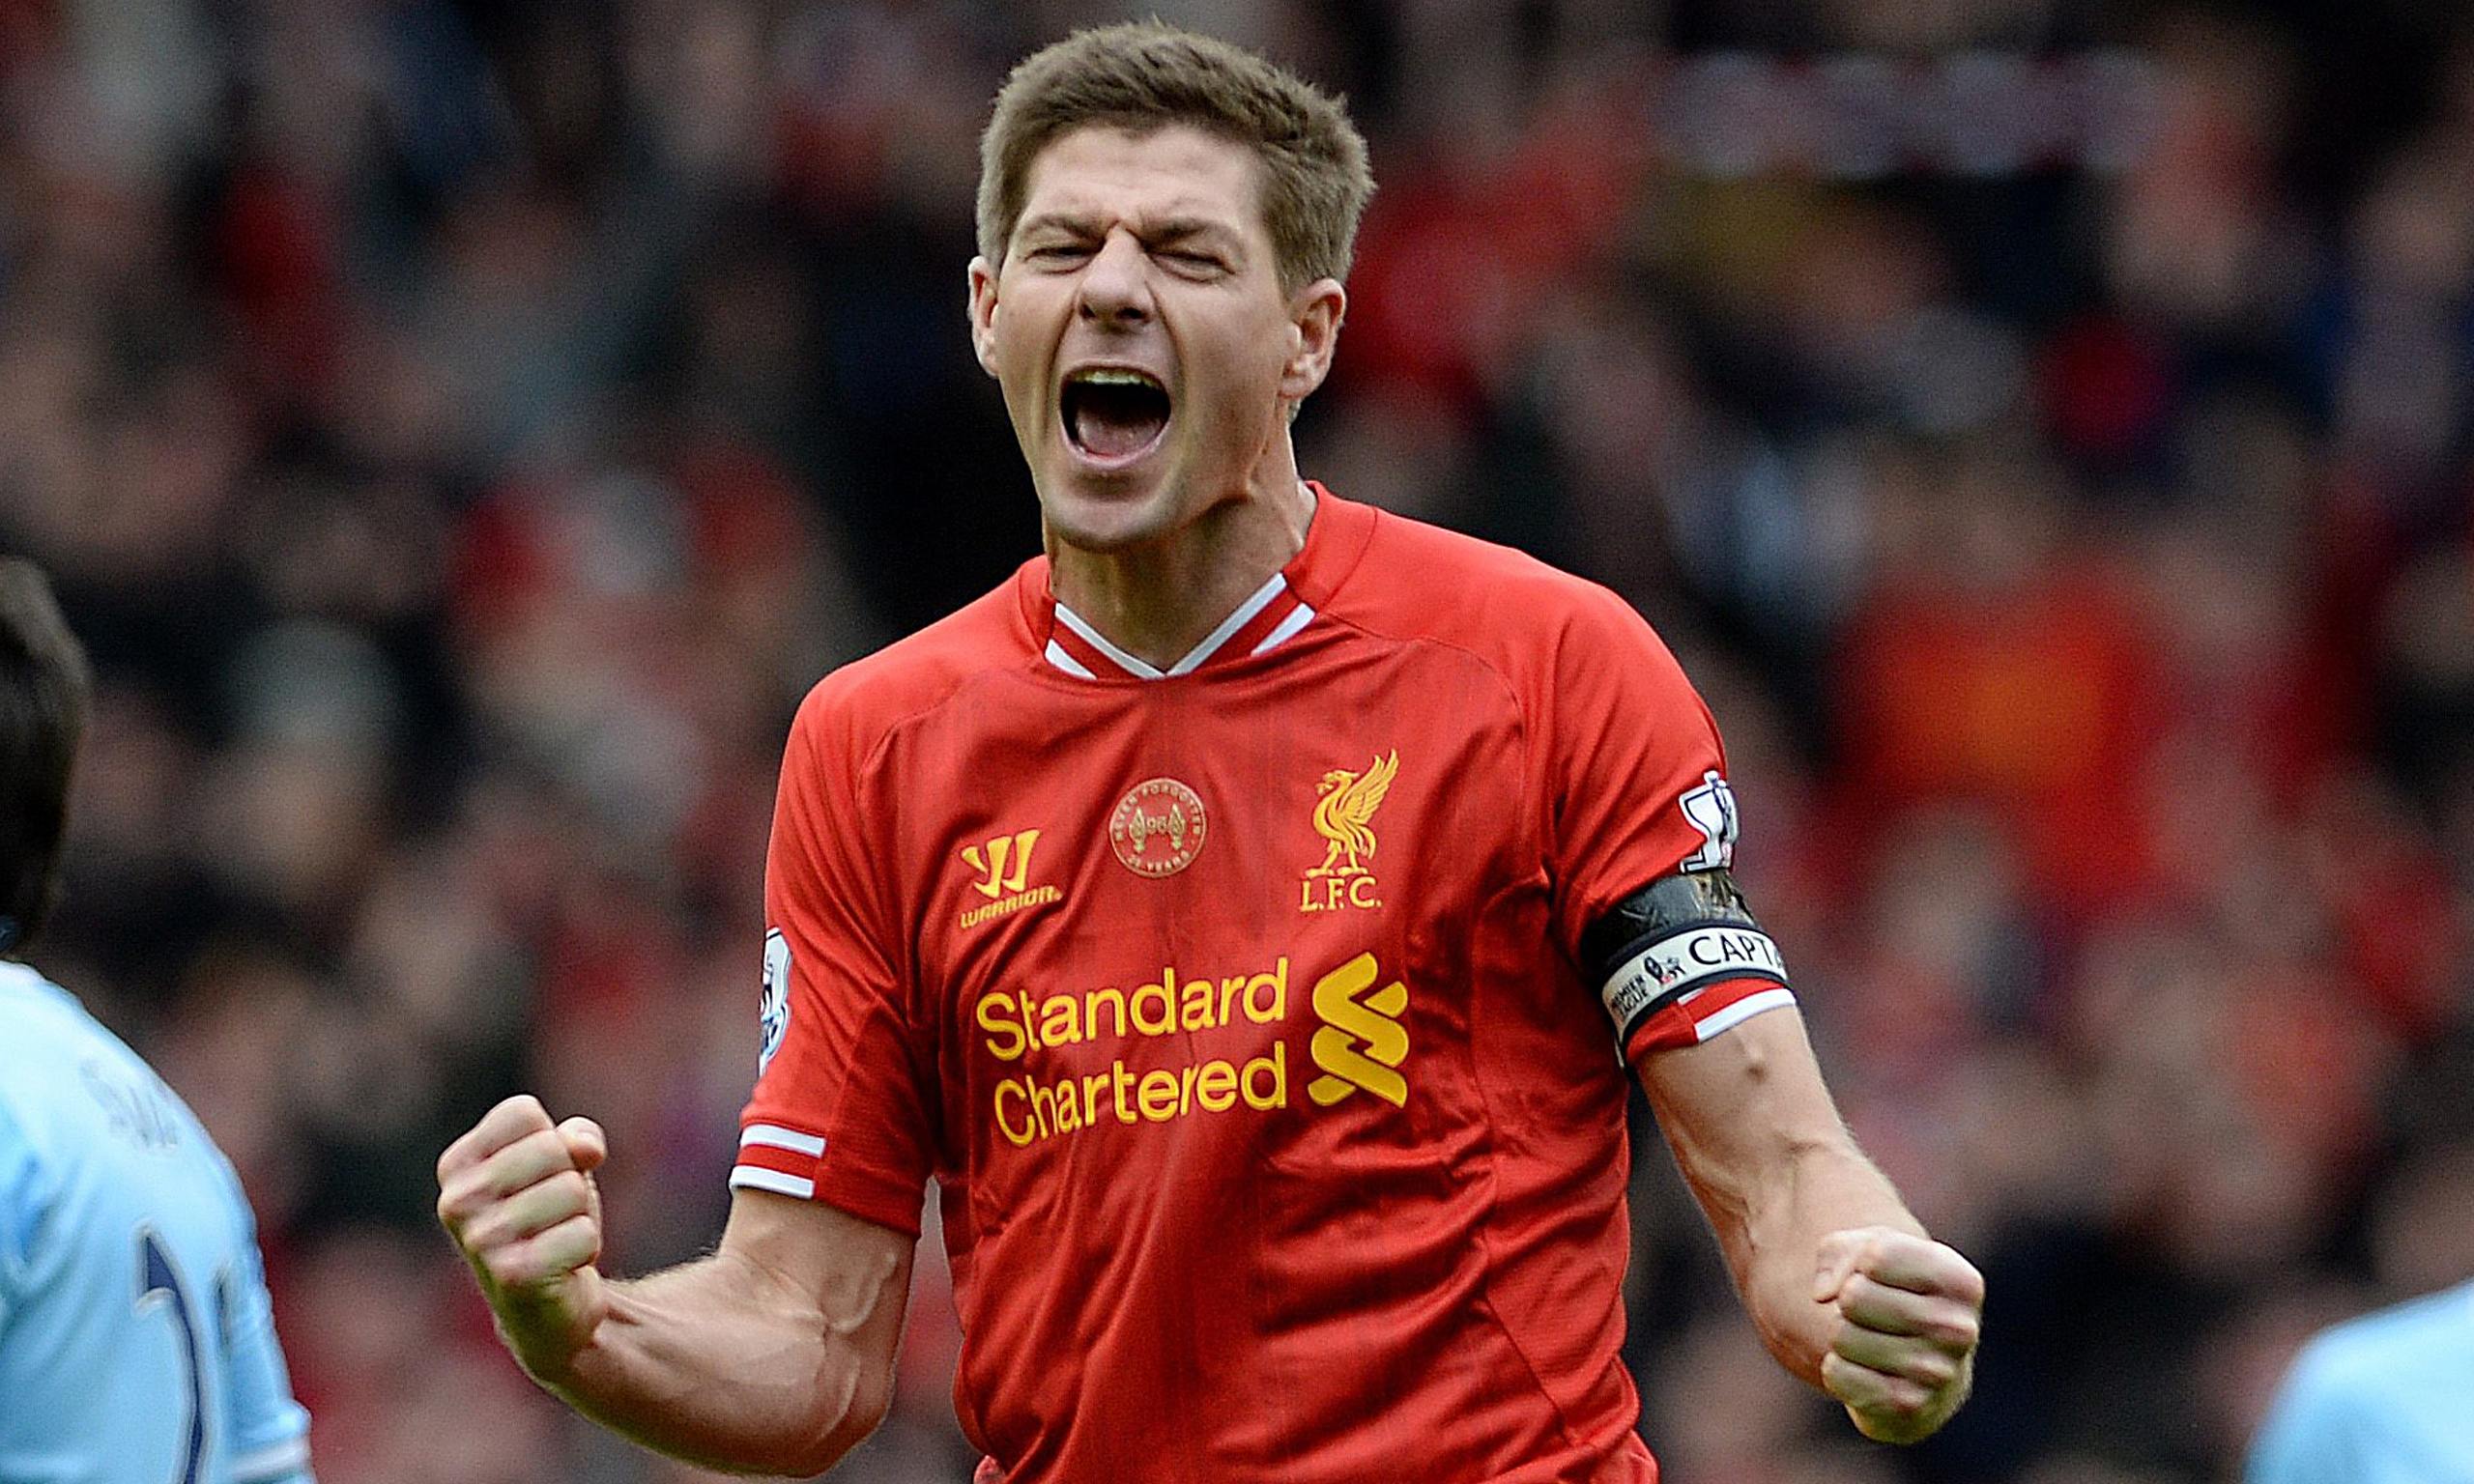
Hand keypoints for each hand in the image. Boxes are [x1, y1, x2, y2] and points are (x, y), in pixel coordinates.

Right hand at [436, 1094, 611, 1382]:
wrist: (548, 1311)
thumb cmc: (550, 1225)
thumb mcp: (563, 1167)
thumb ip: (576, 1139)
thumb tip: (585, 1148)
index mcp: (457, 1166)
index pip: (522, 1113)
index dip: (552, 1141)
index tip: (541, 1178)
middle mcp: (456, 1201)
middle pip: (551, 1148)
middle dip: (570, 1180)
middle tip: (553, 1217)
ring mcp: (481, 1240)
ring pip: (572, 1190)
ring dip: (579, 1218)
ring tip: (555, 1242)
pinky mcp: (513, 1276)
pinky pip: (583, 1234)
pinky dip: (586, 1248)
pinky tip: (562, 1268)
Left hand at [1812, 1226, 1982, 1443]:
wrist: (1924, 1368)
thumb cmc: (1894, 1293)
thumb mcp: (1871, 1252)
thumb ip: (1840, 1251)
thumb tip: (1823, 1295)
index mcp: (1962, 1282)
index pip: (1876, 1255)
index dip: (1861, 1262)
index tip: (1879, 1276)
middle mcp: (1960, 1330)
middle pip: (1853, 1296)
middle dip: (1847, 1300)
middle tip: (1872, 1313)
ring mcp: (1938, 1374)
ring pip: (1840, 1336)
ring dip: (1842, 1336)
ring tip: (1872, 1342)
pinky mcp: (1907, 1407)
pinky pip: (1836, 1374)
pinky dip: (1836, 1368)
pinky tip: (1865, 1371)